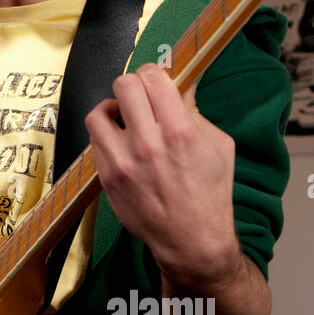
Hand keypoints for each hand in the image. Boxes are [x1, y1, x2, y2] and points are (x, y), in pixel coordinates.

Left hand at [83, 63, 238, 286]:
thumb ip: (195, 111)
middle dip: (134, 86)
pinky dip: (106, 135)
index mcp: (180, 132)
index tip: (158, 81)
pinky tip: (121, 142)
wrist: (191, 241)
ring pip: (98, 112)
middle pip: (123, 86)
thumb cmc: (210, 194)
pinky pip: (94, 141)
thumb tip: (180, 82)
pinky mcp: (107, 178)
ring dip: (112, 110)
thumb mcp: (219, 146)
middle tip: (141, 98)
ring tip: (124, 118)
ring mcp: (122, 162)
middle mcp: (147, 144)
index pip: (153, 78)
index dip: (155, 73)